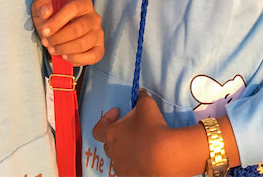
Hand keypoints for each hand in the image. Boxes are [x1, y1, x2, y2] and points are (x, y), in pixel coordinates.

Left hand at [30, 0, 103, 64]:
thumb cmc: (51, 18)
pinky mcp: (99, 48)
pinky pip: (92, 56)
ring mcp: (98, 33)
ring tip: (52, 49)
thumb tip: (46, 12)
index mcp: (83, 2)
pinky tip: (65, 57)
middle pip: (78, 29)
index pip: (73, 9)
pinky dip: (76, 59)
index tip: (45, 31)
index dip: (58, 21)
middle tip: (46, 42)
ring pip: (83, 44)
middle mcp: (94, 17)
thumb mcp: (42, 8)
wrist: (57, 32)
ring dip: (64, 49)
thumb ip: (41, 5)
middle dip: (59, 38)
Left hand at [91, 91, 206, 176]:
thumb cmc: (152, 128)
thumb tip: (140, 92)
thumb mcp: (147, 106)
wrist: (165, 156)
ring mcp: (121, 167)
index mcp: (111, 134)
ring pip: (117, 159)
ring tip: (139, 145)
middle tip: (131, 129)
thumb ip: (141, 97)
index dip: (105, 120)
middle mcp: (113, 152)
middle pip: (108, 144)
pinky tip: (143, 159)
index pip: (98, 129)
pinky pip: (127, 170)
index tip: (117, 113)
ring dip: (124, 151)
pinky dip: (132, 164)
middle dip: (117, 136)